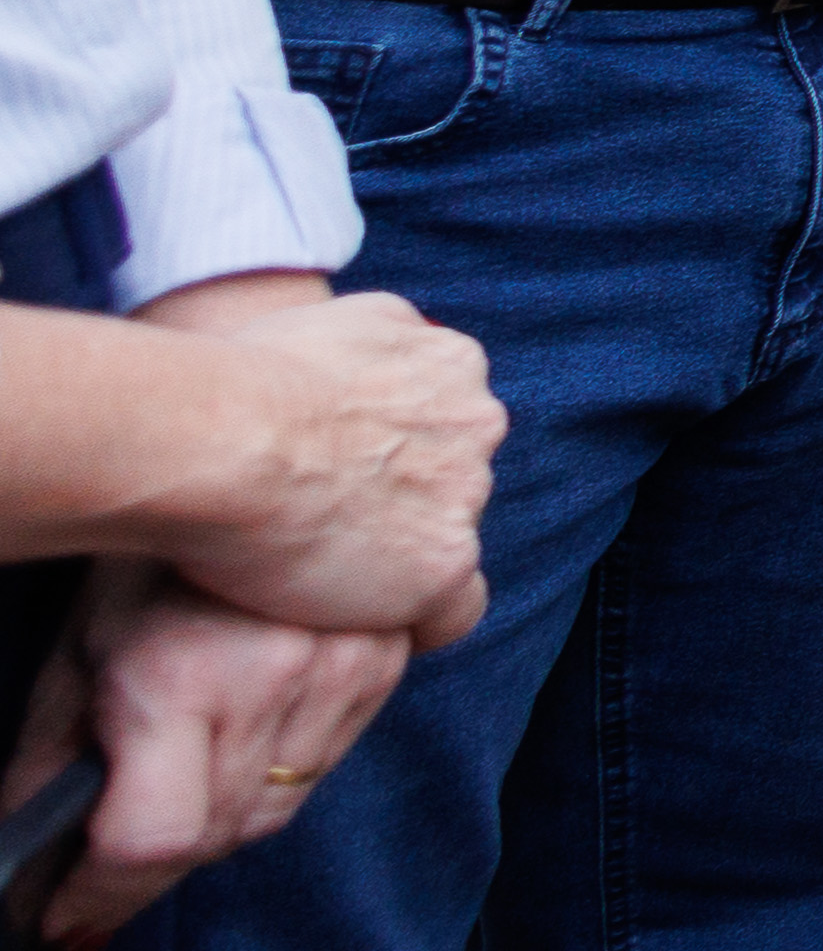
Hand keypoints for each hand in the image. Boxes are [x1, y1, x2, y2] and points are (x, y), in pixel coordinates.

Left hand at [7, 561, 409, 948]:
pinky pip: (328, 760)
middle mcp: (272, 679)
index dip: (101, 894)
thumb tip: (30, 853)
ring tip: (177, 770)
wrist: (258, 444)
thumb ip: (51, 761)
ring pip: (276, 807)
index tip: (64, 914)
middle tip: (109, 843)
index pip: (154, 838)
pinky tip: (244, 727)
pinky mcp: (385, 655)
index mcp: (181, 678)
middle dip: (156, 853)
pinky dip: (279, 769)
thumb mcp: (76, 650)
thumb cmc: (149, 542)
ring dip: (220, 813)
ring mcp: (344, 665)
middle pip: (218, 833)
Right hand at [159, 292, 501, 646]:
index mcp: (448, 361)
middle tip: (313, 526)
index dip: (389, 459)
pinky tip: (349, 624)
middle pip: (448, 479)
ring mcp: (466, 493)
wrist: (218, 440)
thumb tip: (345, 375)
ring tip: (308, 573)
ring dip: (392, 560)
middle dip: (393, 502)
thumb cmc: (229, 384)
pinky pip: (450, 612)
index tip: (336, 480)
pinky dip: (406, 622)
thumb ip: (358, 350)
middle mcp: (475, 420)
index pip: (444, 422)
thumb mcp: (313, 326)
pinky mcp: (444, 563)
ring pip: (443, 542)